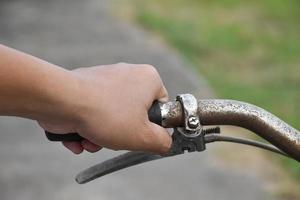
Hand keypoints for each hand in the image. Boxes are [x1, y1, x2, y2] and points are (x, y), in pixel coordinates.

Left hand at [39, 63, 171, 153]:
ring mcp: (105, 78)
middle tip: (114, 139)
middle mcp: (128, 73)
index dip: (152, 125)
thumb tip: (165, 142)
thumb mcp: (143, 137)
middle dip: (122, 133)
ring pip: (111, 116)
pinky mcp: (85, 86)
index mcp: (148, 79)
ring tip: (92, 140)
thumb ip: (162, 142)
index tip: (140, 135)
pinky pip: (93, 112)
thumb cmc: (106, 114)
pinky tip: (79, 137)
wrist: (61, 100)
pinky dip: (87, 128)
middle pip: (134, 114)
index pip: (161, 106)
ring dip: (102, 135)